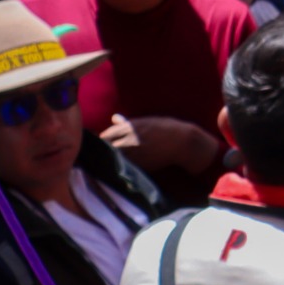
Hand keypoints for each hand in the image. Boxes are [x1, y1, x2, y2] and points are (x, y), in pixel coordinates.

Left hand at [102, 113, 222, 173]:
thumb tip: (114, 118)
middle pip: (107, 147)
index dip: (102, 139)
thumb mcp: (148, 121)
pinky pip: (123, 165)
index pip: (106, 134)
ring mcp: (133, 153)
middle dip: (104, 149)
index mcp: (130, 127)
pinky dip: (120, 165)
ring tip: (108, 160)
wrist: (182, 142)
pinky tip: (120, 165)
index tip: (102, 142)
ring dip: (110, 159)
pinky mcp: (139, 164)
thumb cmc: (166, 128)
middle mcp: (129, 140)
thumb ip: (129, 122)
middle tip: (102, 152)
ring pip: (114, 158)